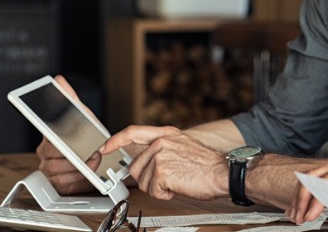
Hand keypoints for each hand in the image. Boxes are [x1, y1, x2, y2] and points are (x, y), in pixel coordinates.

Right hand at [35, 76, 100, 194]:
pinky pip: (61, 182)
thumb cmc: (85, 134)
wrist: (95, 154)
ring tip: (92, 162)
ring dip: (78, 168)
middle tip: (91, 153)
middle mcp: (45, 151)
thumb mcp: (81, 114)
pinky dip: (76, 179)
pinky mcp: (55, 181)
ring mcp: (48, 167)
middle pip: (53, 155)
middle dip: (75, 155)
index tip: (65, 144)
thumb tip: (58, 80)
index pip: (47, 136)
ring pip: (56, 170)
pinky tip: (85, 172)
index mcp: (48, 134)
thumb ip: (69, 98)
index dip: (56, 140)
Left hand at [101, 125, 227, 200]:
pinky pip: (153, 191)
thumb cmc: (207, 164)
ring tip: (178, 180)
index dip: (115, 141)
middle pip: (135, 167)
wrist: (222, 172)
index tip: (105, 148)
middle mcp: (161, 142)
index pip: (132, 132)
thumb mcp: (182, 146)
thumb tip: (144, 160)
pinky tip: (178, 186)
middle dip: (148, 179)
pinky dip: (165, 194)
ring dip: (159, 187)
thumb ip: (162, 148)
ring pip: (143, 181)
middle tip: (169, 178)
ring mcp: (160, 156)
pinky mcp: (161, 172)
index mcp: (166, 134)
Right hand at [289, 156, 327, 228]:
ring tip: (296, 214)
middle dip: (303, 198)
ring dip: (303, 197)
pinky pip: (320, 182)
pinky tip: (302, 207)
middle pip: (313, 177)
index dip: (315, 201)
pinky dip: (310, 194)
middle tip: (298, 217)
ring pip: (313, 178)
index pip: (326, 183)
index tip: (309, 216)